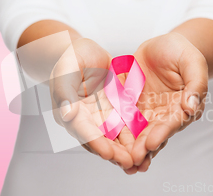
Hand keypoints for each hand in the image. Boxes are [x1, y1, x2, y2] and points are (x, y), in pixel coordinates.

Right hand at [50, 38, 134, 169]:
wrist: (87, 50)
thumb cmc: (73, 55)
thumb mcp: (66, 67)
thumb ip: (64, 90)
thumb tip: (66, 114)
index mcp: (70, 111)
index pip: (83, 130)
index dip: (95, 143)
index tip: (108, 153)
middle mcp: (86, 119)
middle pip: (100, 140)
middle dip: (115, 153)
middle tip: (130, 163)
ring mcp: (102, 116)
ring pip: (115, 138)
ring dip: (127, 151)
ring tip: (141, 162)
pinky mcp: (116, 111)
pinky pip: (127, 126)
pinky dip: (136, 137)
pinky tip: (148, 145)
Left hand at [128, 32, 209, 171]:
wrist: (164, 45)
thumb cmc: (182, 52)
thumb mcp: (192, 62)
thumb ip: (196, 84)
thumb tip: (191, 107)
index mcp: (183, 107)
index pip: (172, 123)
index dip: (162, 134)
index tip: (152, 143)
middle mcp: (165, 114)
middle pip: (154, 134)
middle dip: (144, 148)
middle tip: (133, 160)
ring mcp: (147, 112)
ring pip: (138, 133)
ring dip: (130, 148)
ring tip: (122, 163)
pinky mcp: (131, 107)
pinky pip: (122, 120)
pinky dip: (116, 134)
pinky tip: (107, 144)